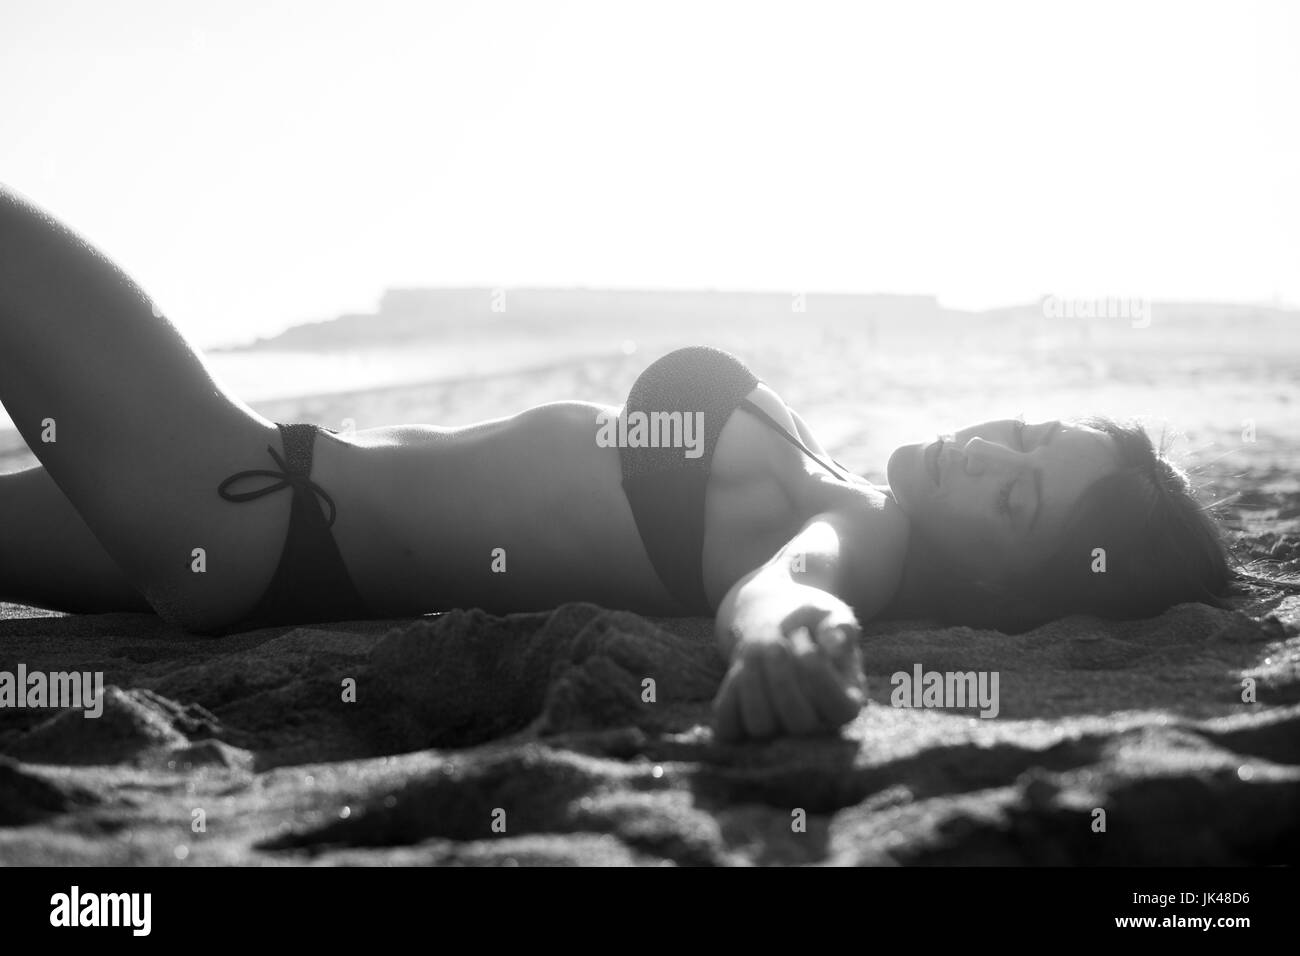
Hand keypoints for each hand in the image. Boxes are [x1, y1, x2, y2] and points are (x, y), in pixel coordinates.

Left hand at [712, 585, 864, 740]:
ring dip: (752, 682)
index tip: (804, 640)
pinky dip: (731, 695)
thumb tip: (835, 644)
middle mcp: (814, 725)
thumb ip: (841, 625)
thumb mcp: (831, 614)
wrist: (775, 625)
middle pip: (799, 722)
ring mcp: (777, 729)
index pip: (840, 709)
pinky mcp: (743, 726)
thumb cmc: (810, 623)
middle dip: (781, 676)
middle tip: (773, 639)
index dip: (818, 675)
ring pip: (761, 726)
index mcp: (846, 703)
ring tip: (753, 645)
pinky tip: (740, 666)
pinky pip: (730, 727)